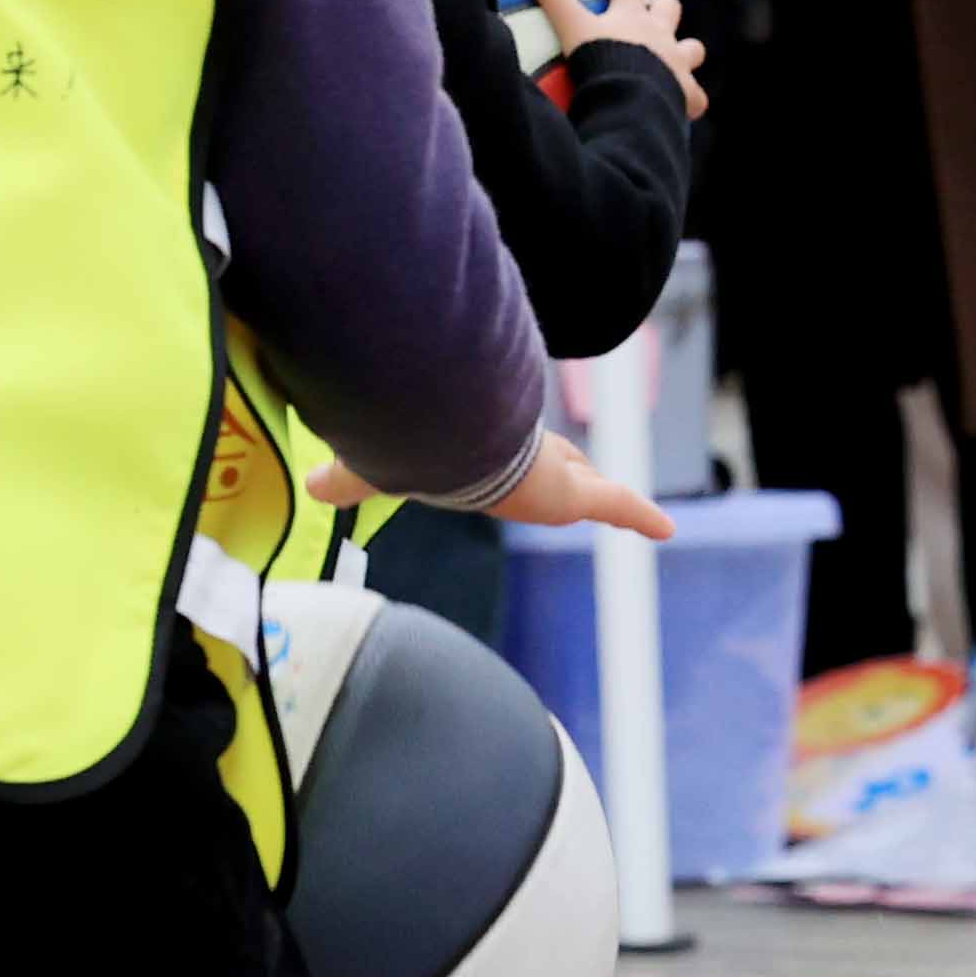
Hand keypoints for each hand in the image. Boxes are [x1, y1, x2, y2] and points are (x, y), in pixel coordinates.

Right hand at [305, 429, 673, 540]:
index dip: (509, 452)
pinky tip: (668, 529)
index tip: (511, 455)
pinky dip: (642, 516)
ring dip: (588, 483)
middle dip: (559, 462)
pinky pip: (619, 505)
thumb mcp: (372, 472)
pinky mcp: (575, 493)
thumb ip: (347, 479)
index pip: (500, 450)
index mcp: (479, 455)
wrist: (445, 447)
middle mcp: (520, 456)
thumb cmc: (409, 452)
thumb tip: (307, 485)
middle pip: (547, 459)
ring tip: (609, 492)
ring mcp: (553, 473)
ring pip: (580, 477)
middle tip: (571, 467)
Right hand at [535, 0, 707, 120]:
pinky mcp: (687, 95)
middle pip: (669, 7)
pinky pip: (697, 97)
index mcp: (632, 16)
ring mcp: (678, 64)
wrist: (629, 99)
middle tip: (646, 15)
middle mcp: (660, 35)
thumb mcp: (572, 27)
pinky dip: (689, 99)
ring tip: (671, 61)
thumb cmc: (600, 59)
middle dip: (661, 8)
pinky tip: (679, 104)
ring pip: (693, 48)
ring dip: (684, 52)